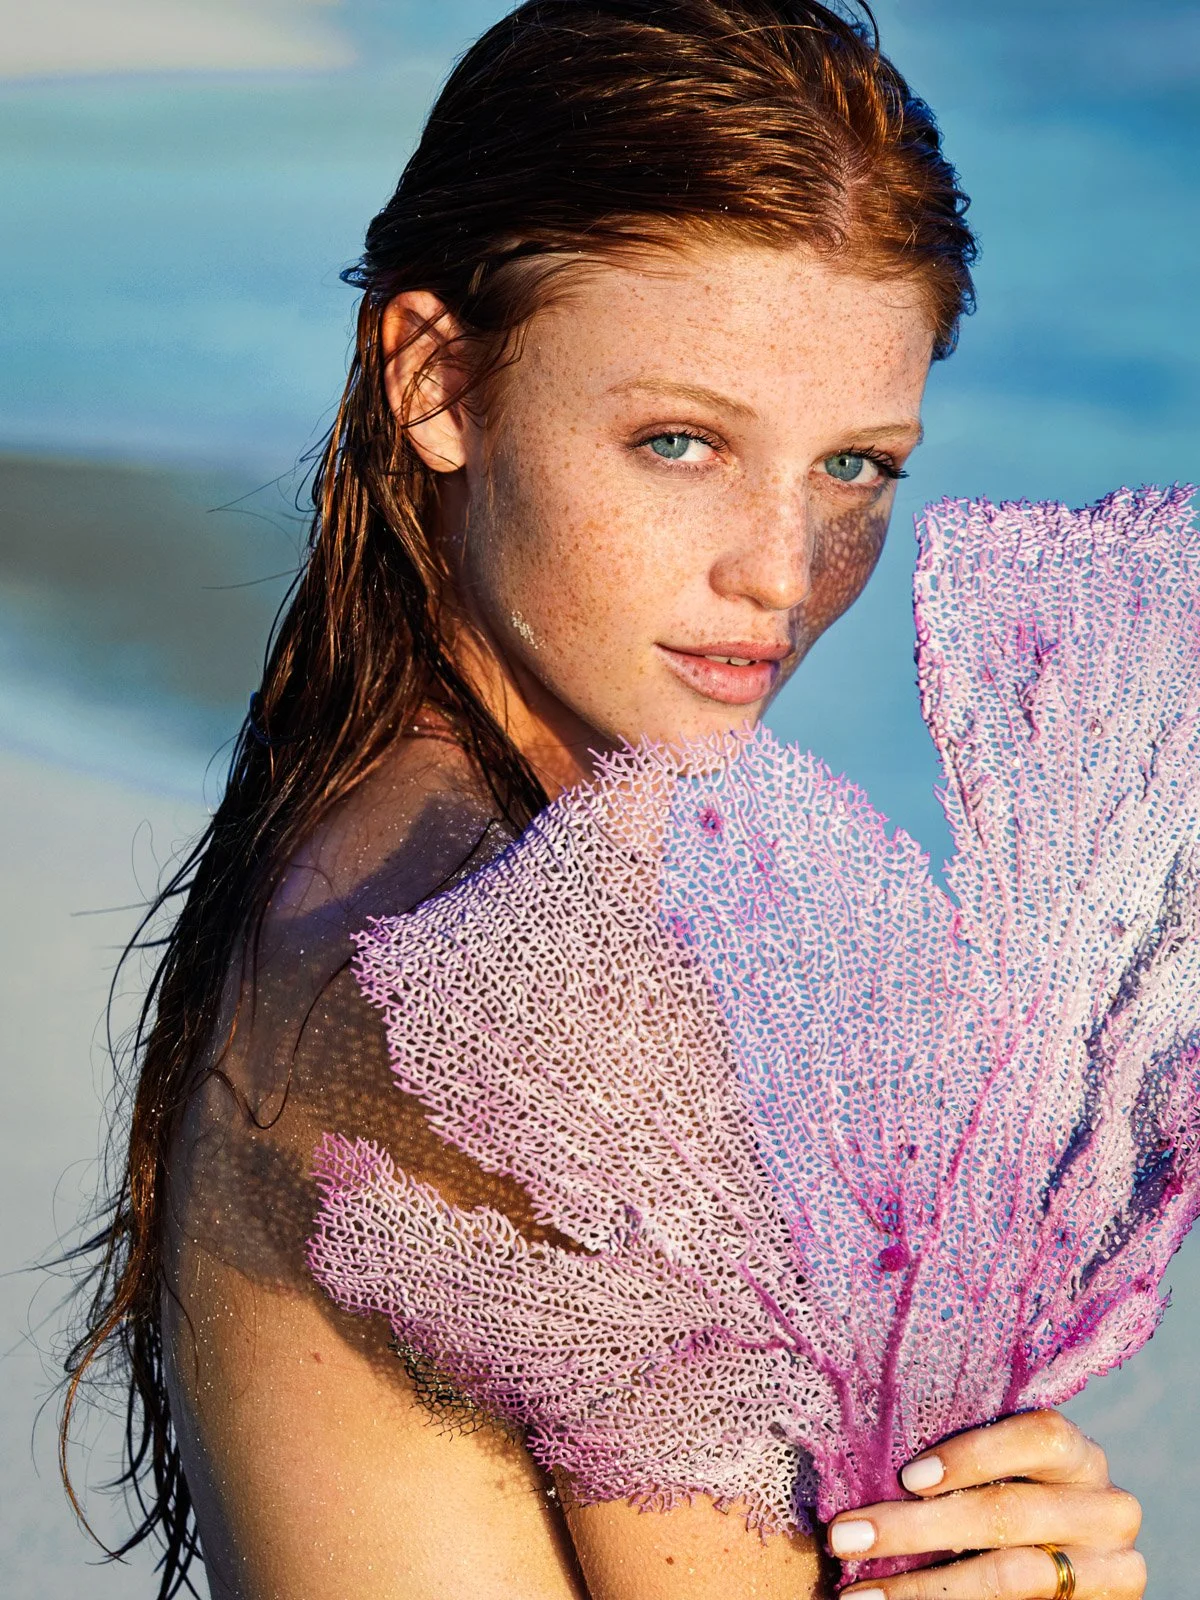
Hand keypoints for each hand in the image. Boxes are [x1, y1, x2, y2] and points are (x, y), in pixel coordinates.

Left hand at [828, 1409, 1144, 1597]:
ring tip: (859, 1595)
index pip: (1041, 1437)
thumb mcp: (999, 1475)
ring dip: (923, 1588)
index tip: (908, 1478)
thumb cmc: (1006, 1500)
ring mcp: (1111, 1569)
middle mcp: (1107, 1508)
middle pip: (1009, 1513)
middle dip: (916, 1529)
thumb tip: (864, 1465)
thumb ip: (959, 1469)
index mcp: (1078, 1456)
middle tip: (844, 1539)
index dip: (975, 1454)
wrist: (1061, 1568)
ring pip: (1013, 1575)